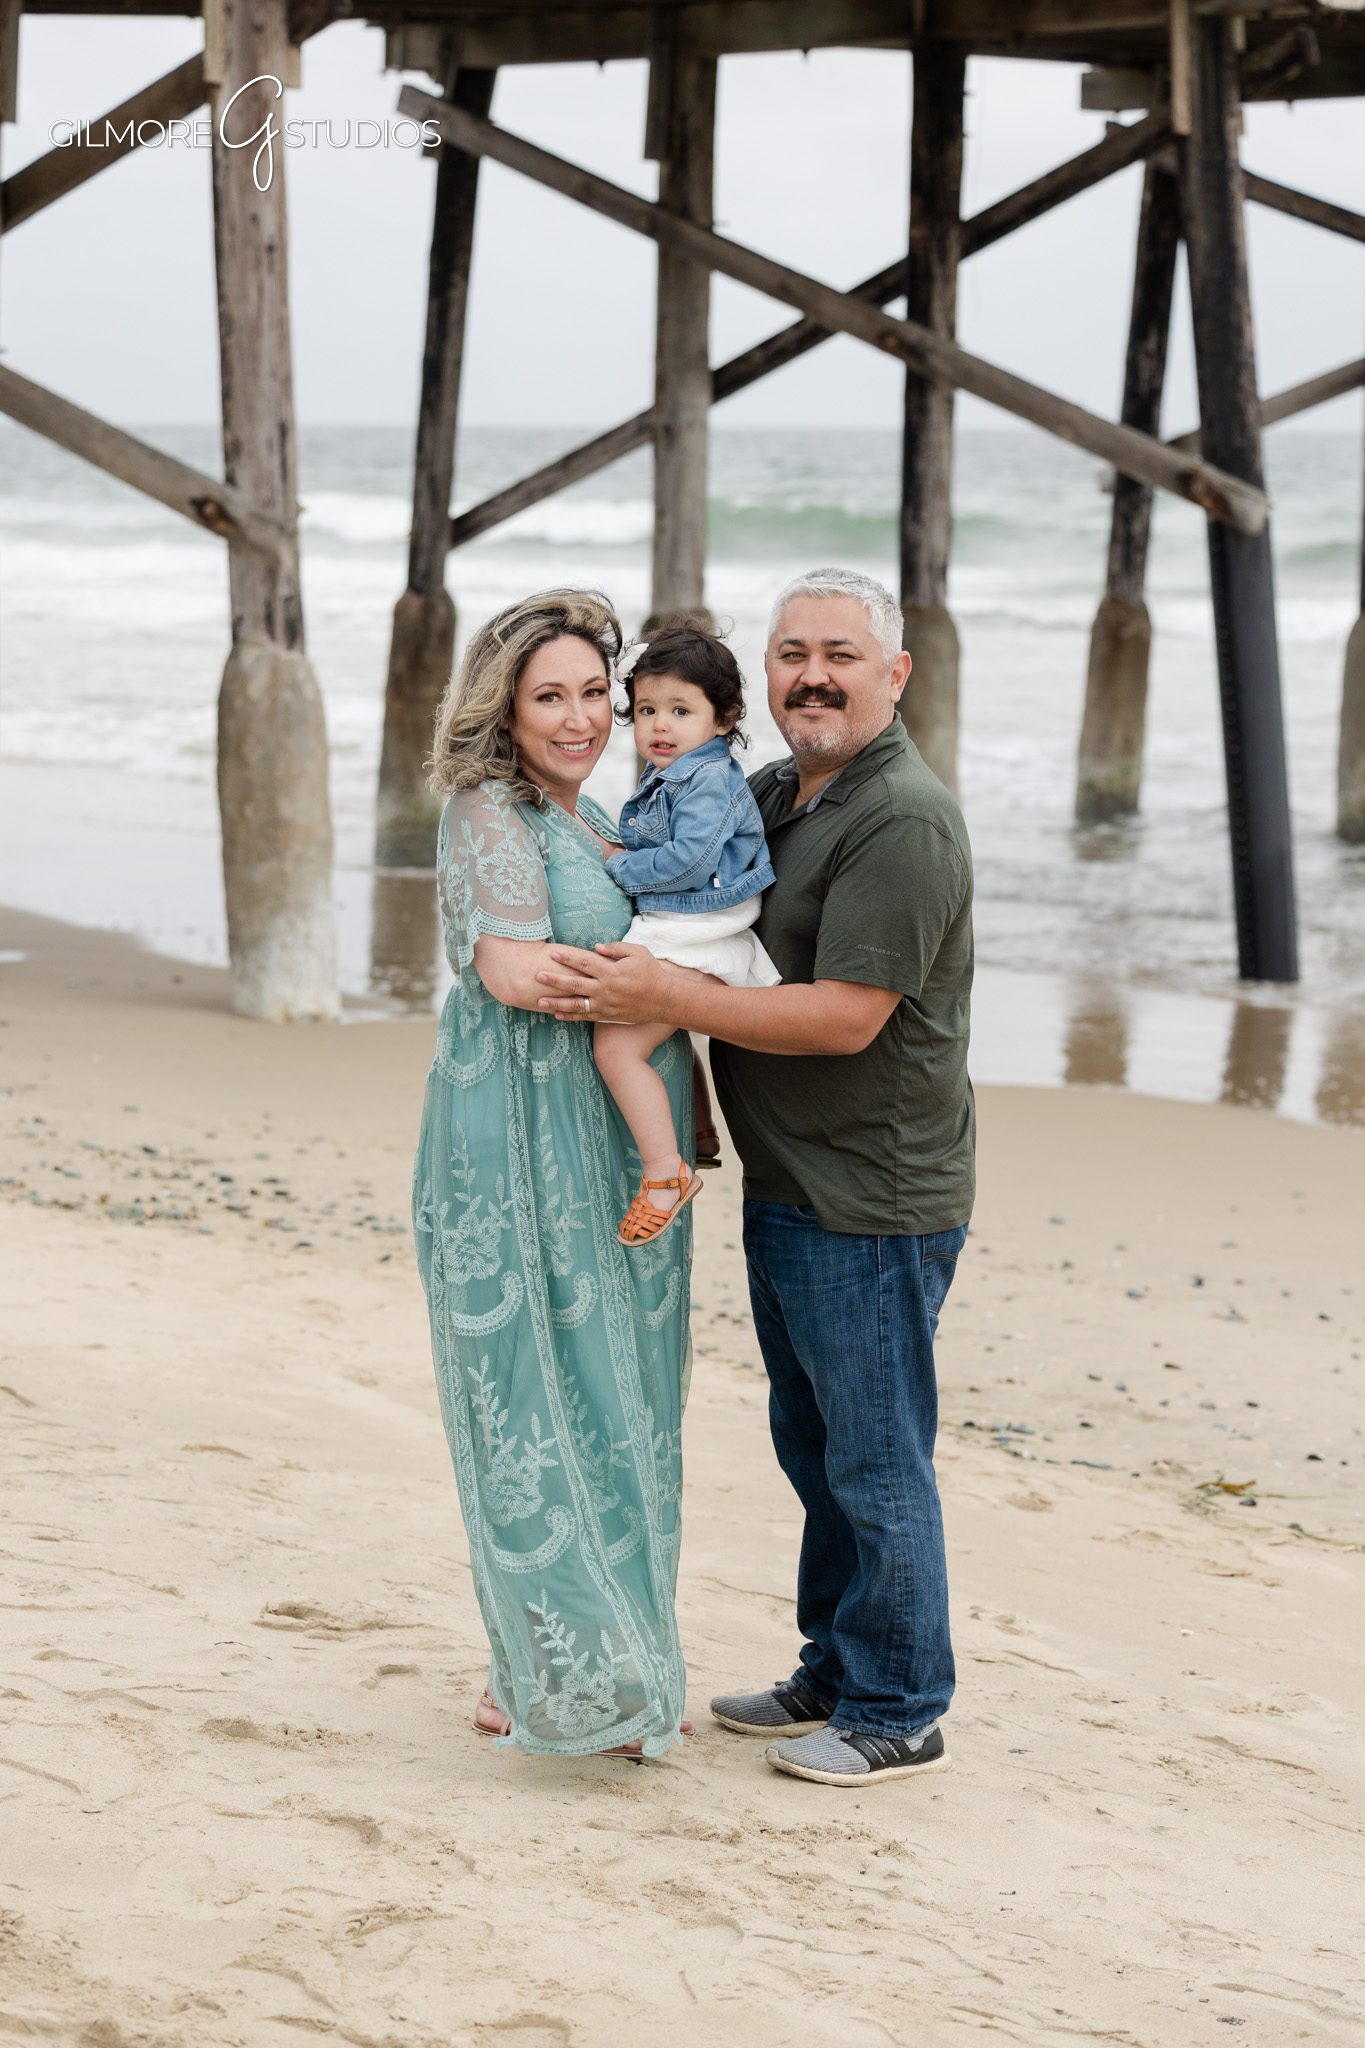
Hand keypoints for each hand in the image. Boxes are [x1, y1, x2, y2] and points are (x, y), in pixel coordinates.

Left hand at [536, 943, 675, 1023]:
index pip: (585, 963)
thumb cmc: (651, 972)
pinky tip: (557, 1014)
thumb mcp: (638, 953)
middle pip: (575, 984)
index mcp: (612, 972)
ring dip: (556, 1002)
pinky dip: (570, 1016)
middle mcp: (606, 990)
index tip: (553, 954)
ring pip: (576, 1005)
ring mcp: (605, 1005)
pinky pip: (585, 1017)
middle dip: (555, 980)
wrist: (664, 1000)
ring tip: (539, 1001)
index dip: (568, 958)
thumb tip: (596, 948)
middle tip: (538, 976)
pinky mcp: (607, 1016)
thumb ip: (616, 948)